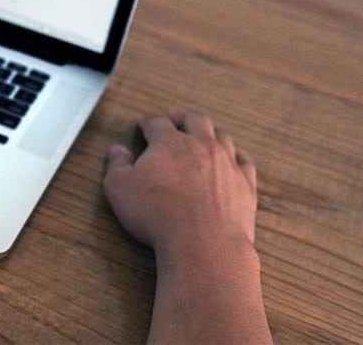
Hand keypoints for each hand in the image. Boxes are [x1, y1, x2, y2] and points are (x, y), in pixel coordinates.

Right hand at [102, 112, 257, 256]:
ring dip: (211, 133)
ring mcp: (227, 163)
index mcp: (170, 143)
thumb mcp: (119, 189)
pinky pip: (244, 161)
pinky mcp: (245, 184)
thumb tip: (116, 150)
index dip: (148, 122)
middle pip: (195, 120)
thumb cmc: (158, 215)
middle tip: (174, 118)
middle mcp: (201, 146)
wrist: (203, 244)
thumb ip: (116, 165)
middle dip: (182, 117)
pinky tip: (234, 159)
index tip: (144, 124)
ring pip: (222, 136)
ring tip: (204, 135)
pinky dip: (237, 156)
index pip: (157, 123)